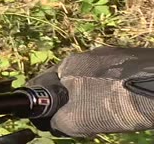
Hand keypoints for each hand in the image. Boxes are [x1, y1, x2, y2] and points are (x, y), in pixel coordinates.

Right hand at [31, 46, 153, 136]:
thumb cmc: (116, 102)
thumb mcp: (78, 120)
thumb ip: (59, 121)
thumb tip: (56, 124)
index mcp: (67, 65)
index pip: (43, 82)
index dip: (45, 102)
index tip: (52, 116)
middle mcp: (87, 54)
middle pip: (72, 80)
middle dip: (74, 99)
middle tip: (85, 118)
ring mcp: (112, 55)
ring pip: (96, 78)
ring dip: (97, 94)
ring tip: (111, 113)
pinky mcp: (134, 58)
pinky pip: (117, 76)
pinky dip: (118, 89)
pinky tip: (128, 102)